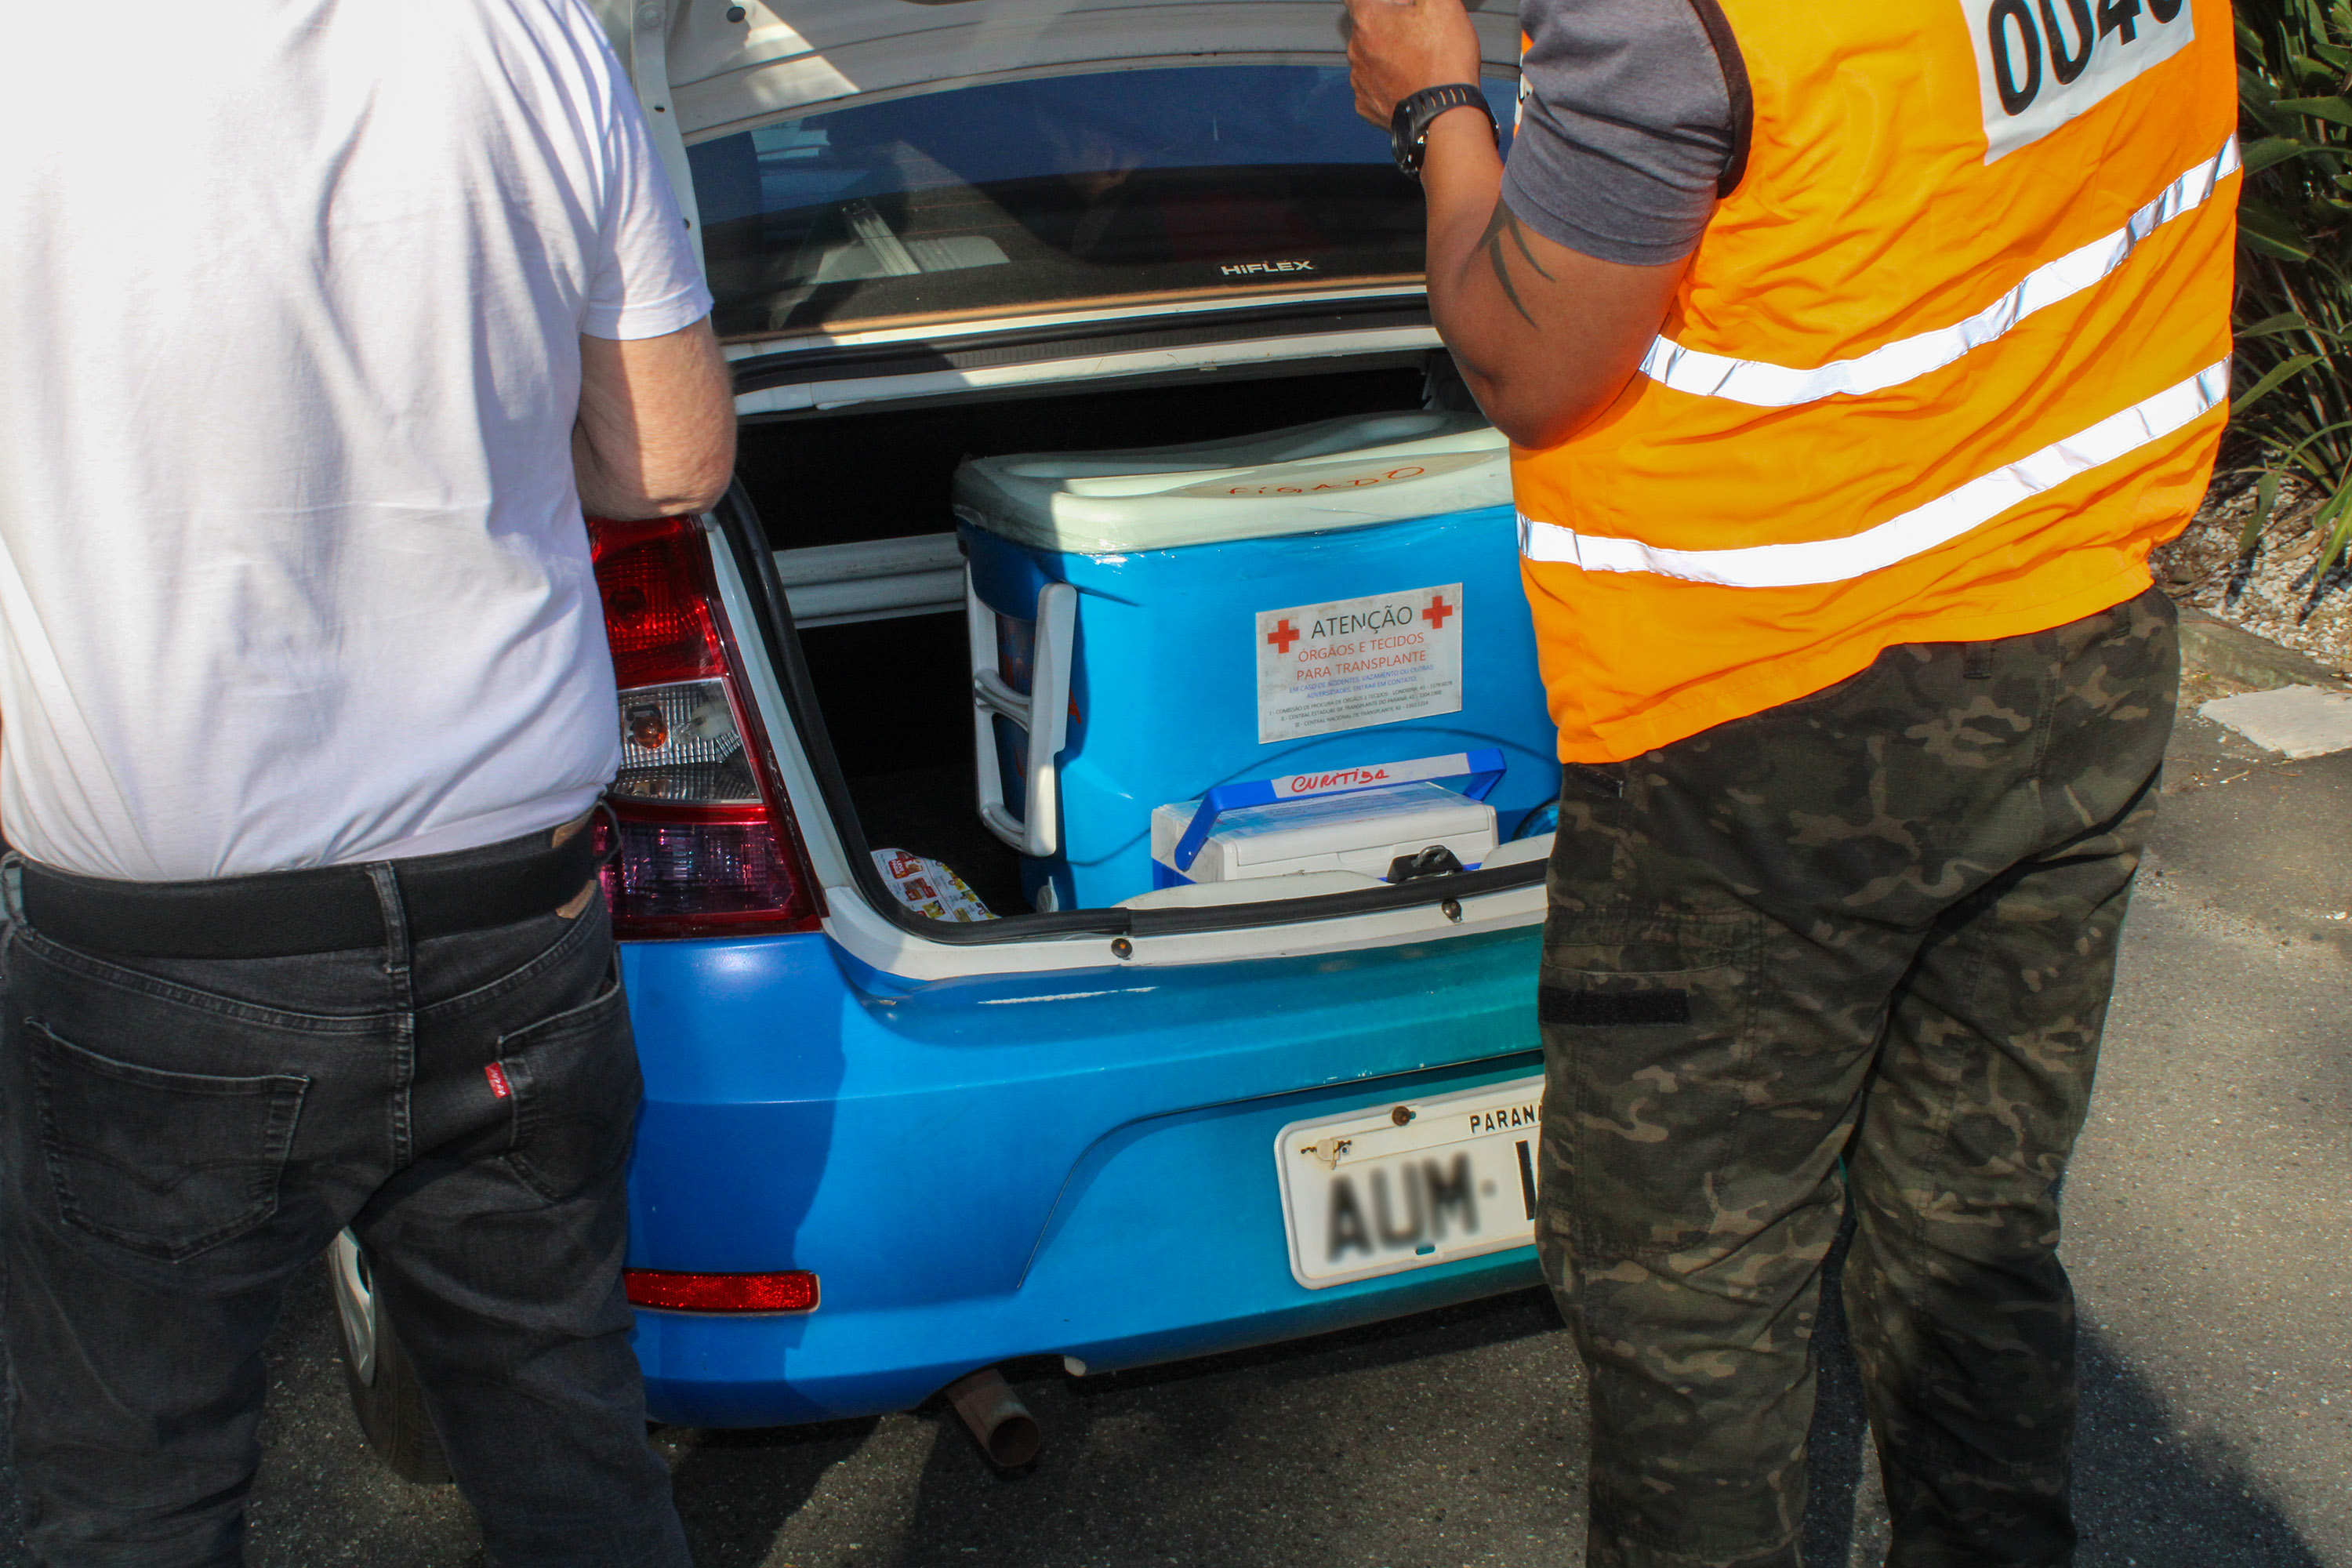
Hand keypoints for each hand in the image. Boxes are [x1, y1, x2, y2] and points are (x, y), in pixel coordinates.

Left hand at [1344, 0, 1483, 127]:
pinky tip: (1408, 80)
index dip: (1380, 0)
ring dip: (1388, 53)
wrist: (1446, 114)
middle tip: (1417, 33)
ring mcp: (1359, 80)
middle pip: (1367, 26)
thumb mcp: (1441, 4)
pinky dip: (1388, 81)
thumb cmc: (1444, 61)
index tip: (1395, 5)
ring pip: (1370, 56)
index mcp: (1368, 19)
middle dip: (1387, 24)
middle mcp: (1356, 50)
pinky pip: (1373, 84)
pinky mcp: (1367, 105)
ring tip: (1417, 60)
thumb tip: (1405, 0)